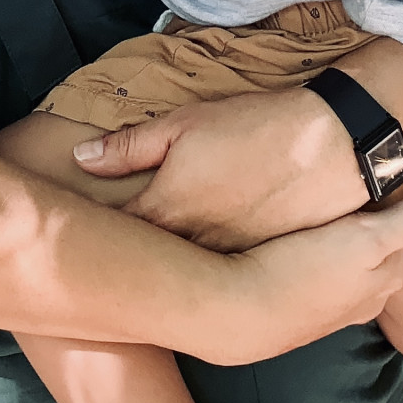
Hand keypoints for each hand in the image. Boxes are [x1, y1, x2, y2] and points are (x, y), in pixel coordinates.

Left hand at [74, 87, 369, 250]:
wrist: (330, 147)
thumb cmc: (254, 127)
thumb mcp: (185, 122)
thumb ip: (129, 145)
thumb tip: (79, 158)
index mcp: (168, 209)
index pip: (115, 234)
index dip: (92, 236)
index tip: (71, 235)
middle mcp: (192, 248)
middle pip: (145, 261)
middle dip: (124, 258)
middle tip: (94, 256)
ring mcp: (227, 264)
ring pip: (182, 276)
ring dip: (164, 271)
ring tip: (141, 265)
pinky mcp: (258, 268)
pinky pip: (219, 279)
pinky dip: (203, 276)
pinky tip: (195, 271)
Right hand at [213, 186, 402, 365]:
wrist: (240, 316)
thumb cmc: (300, 272)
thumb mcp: (365, 242)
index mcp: (382, 274)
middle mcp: (364, 294)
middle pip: (397, 262)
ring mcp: (334, 304)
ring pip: (366, 272)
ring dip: (375, 251)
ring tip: (375, 227)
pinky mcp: (305, 306)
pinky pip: (337, 280)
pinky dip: (344, 262)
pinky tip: (329, 257)